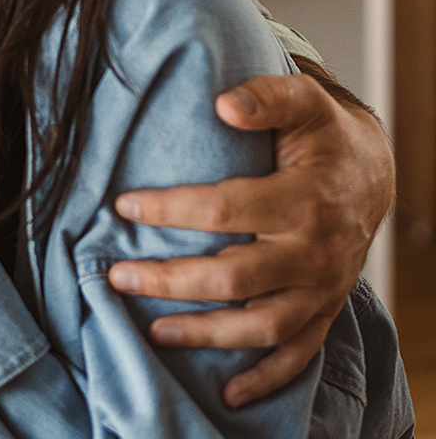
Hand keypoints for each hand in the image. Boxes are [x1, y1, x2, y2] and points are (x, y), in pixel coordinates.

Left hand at [107, 73, 394, 406]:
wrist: (372, 176)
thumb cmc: (322, 138)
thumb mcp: (303, 103)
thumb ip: (266, 97)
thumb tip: (223, 104)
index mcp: (303, 200)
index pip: (224, 210)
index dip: (168, 209)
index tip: (122, 206)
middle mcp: (313, 252)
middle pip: (233, 277)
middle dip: (170, 280)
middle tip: (117, 276)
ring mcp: (320, 288)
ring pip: (260, 325)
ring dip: (206, 334)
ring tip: (153, 331)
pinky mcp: (324, 310)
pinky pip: (298, 354)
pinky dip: (266, 379)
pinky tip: (230, 393)